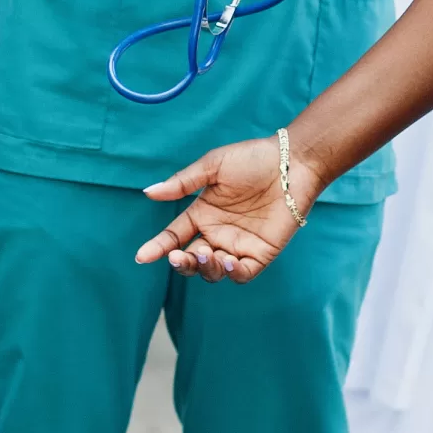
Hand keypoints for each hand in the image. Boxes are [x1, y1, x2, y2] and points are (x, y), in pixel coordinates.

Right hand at [134, 136, 315, 281]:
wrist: (291, 162)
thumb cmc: (252, 159)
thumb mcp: (213, 166)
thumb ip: (182, 183)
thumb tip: (148, 193)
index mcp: (202, 214)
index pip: (174, 236)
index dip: (157, 247)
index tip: (142, 256)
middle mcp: (217, 233)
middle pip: (191, 260)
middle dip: (182, 263)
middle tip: (178, 256)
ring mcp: (238, 245)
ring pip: (212, 271)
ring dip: (204, 268)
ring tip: (206, 255)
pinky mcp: (261, 254)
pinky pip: (241, 273)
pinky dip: (231, 272)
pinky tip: (227, 260)